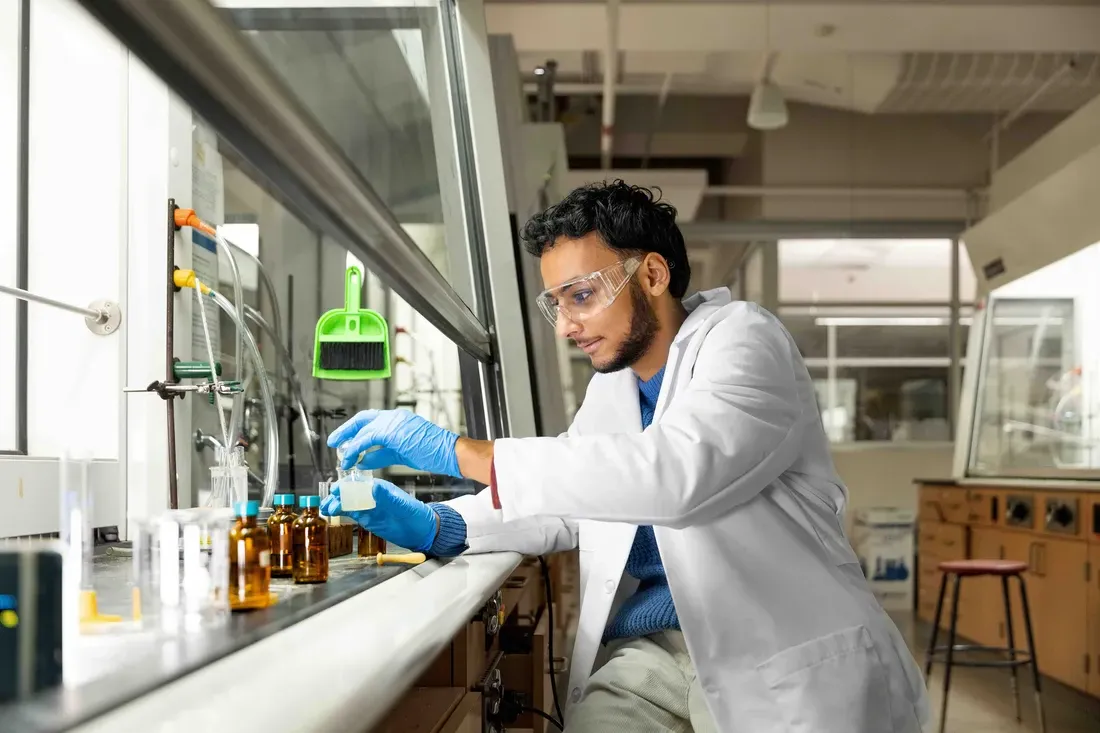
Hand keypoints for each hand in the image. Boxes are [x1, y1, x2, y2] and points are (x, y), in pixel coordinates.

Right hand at [321, 479, 438, 552]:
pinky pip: (350, 512)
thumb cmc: (415, 514)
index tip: (337, 490)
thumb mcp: (401, 505)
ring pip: (347, 502)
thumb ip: (387, 497)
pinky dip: (340, 512)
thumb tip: (374, 487)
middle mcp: (371, 495)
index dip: (347, 486)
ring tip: (326, 508)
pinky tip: (331, 513)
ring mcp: (367, 506)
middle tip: (329, 502)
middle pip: (350, 492)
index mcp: (379, 488)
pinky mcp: (366, 517)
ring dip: (336, 504)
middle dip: (338, 496)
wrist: (420, 530)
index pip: (359, 483)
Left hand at [328, 409, 460, 477]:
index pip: (371, 419)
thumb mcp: (402, 454)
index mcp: (399, 419)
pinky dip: (356, 449)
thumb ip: (381, 454)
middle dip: (347, 430)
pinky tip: (352, 459)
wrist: (449, 453)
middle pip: (363, 418)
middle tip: (334, 441)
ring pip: (363, 429)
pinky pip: (367, 439)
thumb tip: (363, 460)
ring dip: (350, 444)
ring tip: (343, 457)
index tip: (345, 439)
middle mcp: (395, 416)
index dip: (356, 429)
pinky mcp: (392, 432)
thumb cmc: (433, 454)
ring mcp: (394, 422)